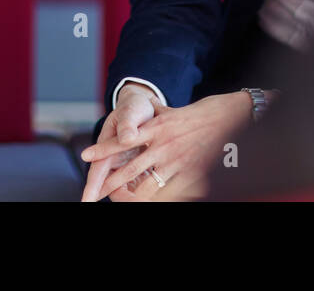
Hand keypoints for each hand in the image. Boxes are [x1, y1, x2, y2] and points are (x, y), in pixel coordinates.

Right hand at [80, 83, 159, 200]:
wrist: (143, 104)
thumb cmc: (133, 108)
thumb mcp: (130, 112)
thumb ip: (128, 125)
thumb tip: (125, 138)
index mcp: (107, 145)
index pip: (97, 170)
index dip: (92, 187)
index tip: (88, 201)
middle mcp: (113, 158)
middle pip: (108, 185)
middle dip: (113, 197)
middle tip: (119, 205)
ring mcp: (124, 164)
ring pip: (123, 187)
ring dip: (129, 197)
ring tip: (140, 202)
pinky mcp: (137, 166)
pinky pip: (137, 183)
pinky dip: (142, 191)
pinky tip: (153, 195)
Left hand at [80, 91, 253, 201]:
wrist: (228, 118)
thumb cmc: (199, 114)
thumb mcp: (170, 112)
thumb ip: (152, 119)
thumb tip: (136, 120)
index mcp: (156, 128)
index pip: (123, 140)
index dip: (103, 149)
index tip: (85, 156)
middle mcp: (163, 146)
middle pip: (130, 169)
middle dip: (111, 183)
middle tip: (97, 192)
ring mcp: (177, 162)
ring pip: (147, 186)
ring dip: (131, 196)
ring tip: (120, 200)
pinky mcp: (191, 175)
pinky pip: (169, 192)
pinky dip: (157, 199)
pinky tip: (149, 201)